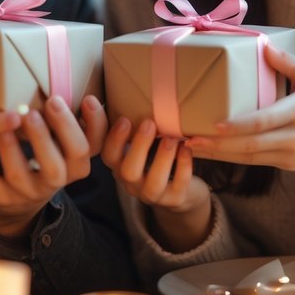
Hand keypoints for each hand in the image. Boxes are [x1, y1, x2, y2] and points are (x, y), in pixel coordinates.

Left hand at [0, 94, 107, 237]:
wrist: (14, 204)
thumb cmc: (42, 159)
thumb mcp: (61, 146)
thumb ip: (67, 122)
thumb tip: (70, 80)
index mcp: (74, 164)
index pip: (92, 147)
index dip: (95, 124)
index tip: (87, 98)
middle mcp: (55, 180)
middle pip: (58, 164)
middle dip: (52, 133)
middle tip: (41, 108)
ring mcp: (26, 192)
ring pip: (20, 174)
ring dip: (12, 147)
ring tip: (6, 124)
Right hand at [101, 116, 211, 251]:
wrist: (179, 189)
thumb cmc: (155, 157)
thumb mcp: (140, 143)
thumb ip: (132, 126)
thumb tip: (123, 95)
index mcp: (120, 165)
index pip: (108, 156)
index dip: (112, 139)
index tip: (124, 119)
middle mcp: (132, 183)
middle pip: (127, 171)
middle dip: (138, 146)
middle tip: (149, 123)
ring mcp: (153, 194)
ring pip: (153, 184)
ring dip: (162, 159)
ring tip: (172, 138)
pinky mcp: (174, 199)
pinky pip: (178, 186)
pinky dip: (183, 166)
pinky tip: (187, 149)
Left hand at [185, 44, 294, 185]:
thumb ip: (289, 63)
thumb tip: (263, 45)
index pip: (263, 121)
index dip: (238, 126)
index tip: (214, 125)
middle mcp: (294, 135)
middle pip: (250, 144)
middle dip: (218, 145)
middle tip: (190, 141)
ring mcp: (291, 154)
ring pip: (249, 158)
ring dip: (219, 155)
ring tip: (193, 148)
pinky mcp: (288, 165)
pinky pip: (256, 162)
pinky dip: (233, 158)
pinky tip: (214, 153)